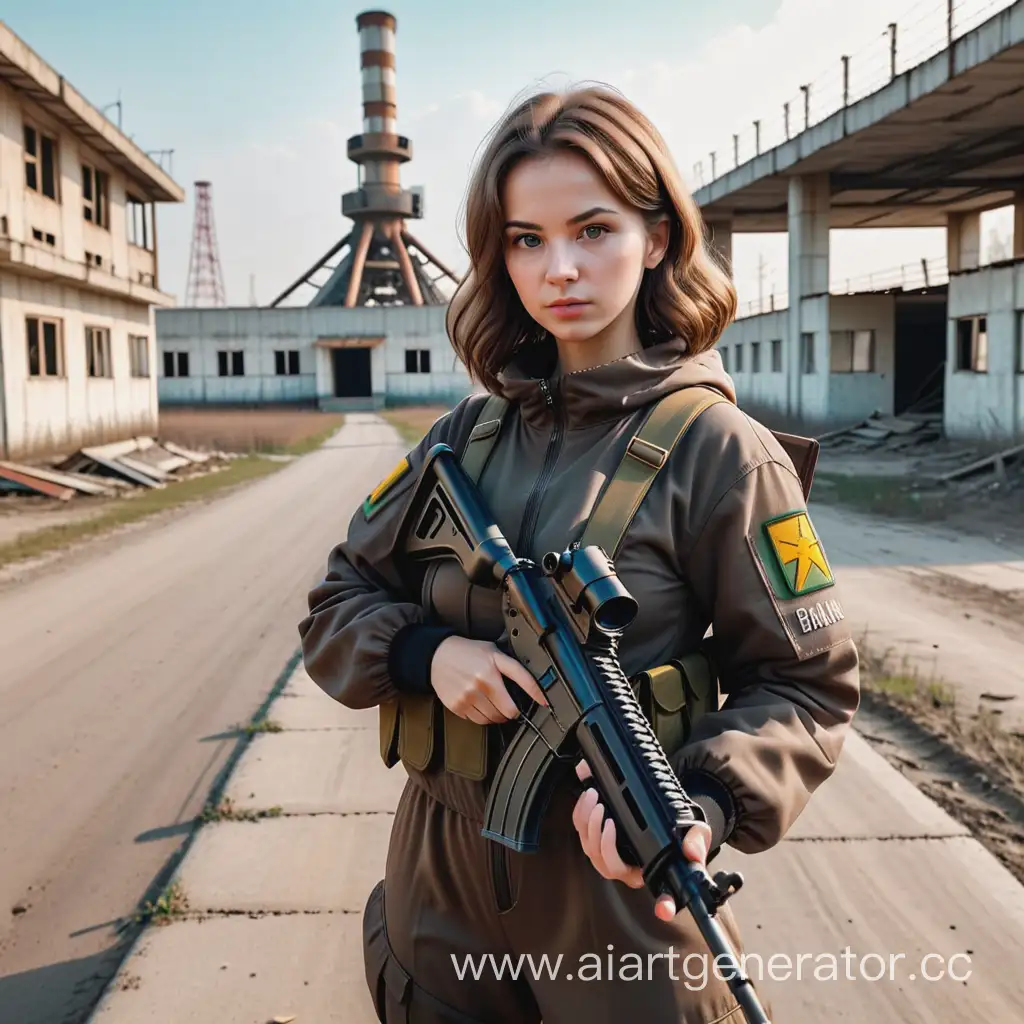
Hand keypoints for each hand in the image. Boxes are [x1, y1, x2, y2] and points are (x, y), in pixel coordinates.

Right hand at [430, 635, 547, 724]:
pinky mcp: (458, 705)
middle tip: (510, 706)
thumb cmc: (468, 652)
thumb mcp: (492, 651)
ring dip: (497, 716)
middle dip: (512, 711)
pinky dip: (482, 717)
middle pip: (509, 710)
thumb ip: (509, 665)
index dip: (537, 693)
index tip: (546, 702)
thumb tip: (530, 683)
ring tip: (493, 705)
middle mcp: (482, 680)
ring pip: (494, 718)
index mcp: (493, 663)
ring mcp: (469, 695)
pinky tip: (479, 705)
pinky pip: (478, 721)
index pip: (522, 679)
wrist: (436, 655)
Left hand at [571, 759, 712, 920]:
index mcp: (652, 872)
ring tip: (594, 799)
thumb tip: (692, 853)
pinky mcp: (596, 839)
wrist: (661, 811)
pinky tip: (587, 799)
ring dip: (587, 822)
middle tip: (604, 812)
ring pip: (589, 848)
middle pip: (608, 864)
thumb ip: (696, 842)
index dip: (665, 904)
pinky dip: (581, 815)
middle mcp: (628, 869)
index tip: (664, 910)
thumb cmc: (676, 829)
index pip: (661, 895)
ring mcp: (609, 855)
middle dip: (600, 837)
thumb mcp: (694, 832)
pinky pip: (582, 832)